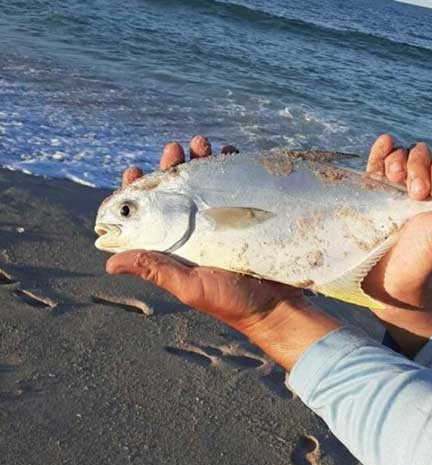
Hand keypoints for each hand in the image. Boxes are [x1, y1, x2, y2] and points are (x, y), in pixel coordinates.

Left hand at [107, 136, 337, 369]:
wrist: (275, 306)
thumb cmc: (230, 302)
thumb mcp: (190, 286)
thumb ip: (156, 270)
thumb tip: (109, 263)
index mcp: (176, 245)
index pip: (150, 213)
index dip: (140, 191)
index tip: (136, 171)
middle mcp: (196, 230)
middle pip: (178, 190)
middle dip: (173, 166)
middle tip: (174, 149)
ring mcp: (221, 221)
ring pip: (205, 182)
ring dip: (201, 159)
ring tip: (201, 143)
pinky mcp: (246, 216)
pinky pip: (237, 184)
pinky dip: (232, 165)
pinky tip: (230, 152)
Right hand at [362, 135, 431, 356]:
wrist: (390, 282)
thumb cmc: (425, 258)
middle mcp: (421, 186)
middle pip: (422, 153)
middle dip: (419, 167)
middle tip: (416, 194)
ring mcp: (395, 187)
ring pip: (400, 154)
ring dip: (399, 159)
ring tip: (394, 180)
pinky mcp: (372, 191)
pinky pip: (376, 161)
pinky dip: (380, 150)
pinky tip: (384, 144)